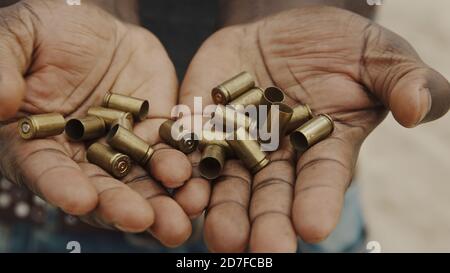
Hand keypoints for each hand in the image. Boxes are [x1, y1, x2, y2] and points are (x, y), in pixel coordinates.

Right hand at [0, 0, 191, 246]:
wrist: (96, 28)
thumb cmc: (47, 34)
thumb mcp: (18, 37)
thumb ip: (3, 66)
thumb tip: (1, 101)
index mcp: (39, 143)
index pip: (47, 171)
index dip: (62, 186)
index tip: (80, 200)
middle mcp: (82, 156)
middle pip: (101, 188)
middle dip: (123, 206)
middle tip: (144, 220)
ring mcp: (123, 147)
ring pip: (142, 180)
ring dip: (162, 200)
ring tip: (182, 216)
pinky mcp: (156, 133)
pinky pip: (172, 152)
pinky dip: (185, 167)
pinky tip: (199, 180)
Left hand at [178, 6, 449, 251]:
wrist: (287, 28)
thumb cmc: (341, 45)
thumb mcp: (379, 54)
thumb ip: (403, 81)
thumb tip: (420, 110)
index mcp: (324, 147)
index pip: (322, 180)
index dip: (318, 203)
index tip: (311, 227)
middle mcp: (278, 155)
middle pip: (270, 194)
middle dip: (265, 222)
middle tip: (260, 248)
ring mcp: (237, 139)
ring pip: (226, 180)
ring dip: (219, 207)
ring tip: (215, 233)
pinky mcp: (203, 118)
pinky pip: (190, 142)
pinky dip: (182, 160)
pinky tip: (175, 179)